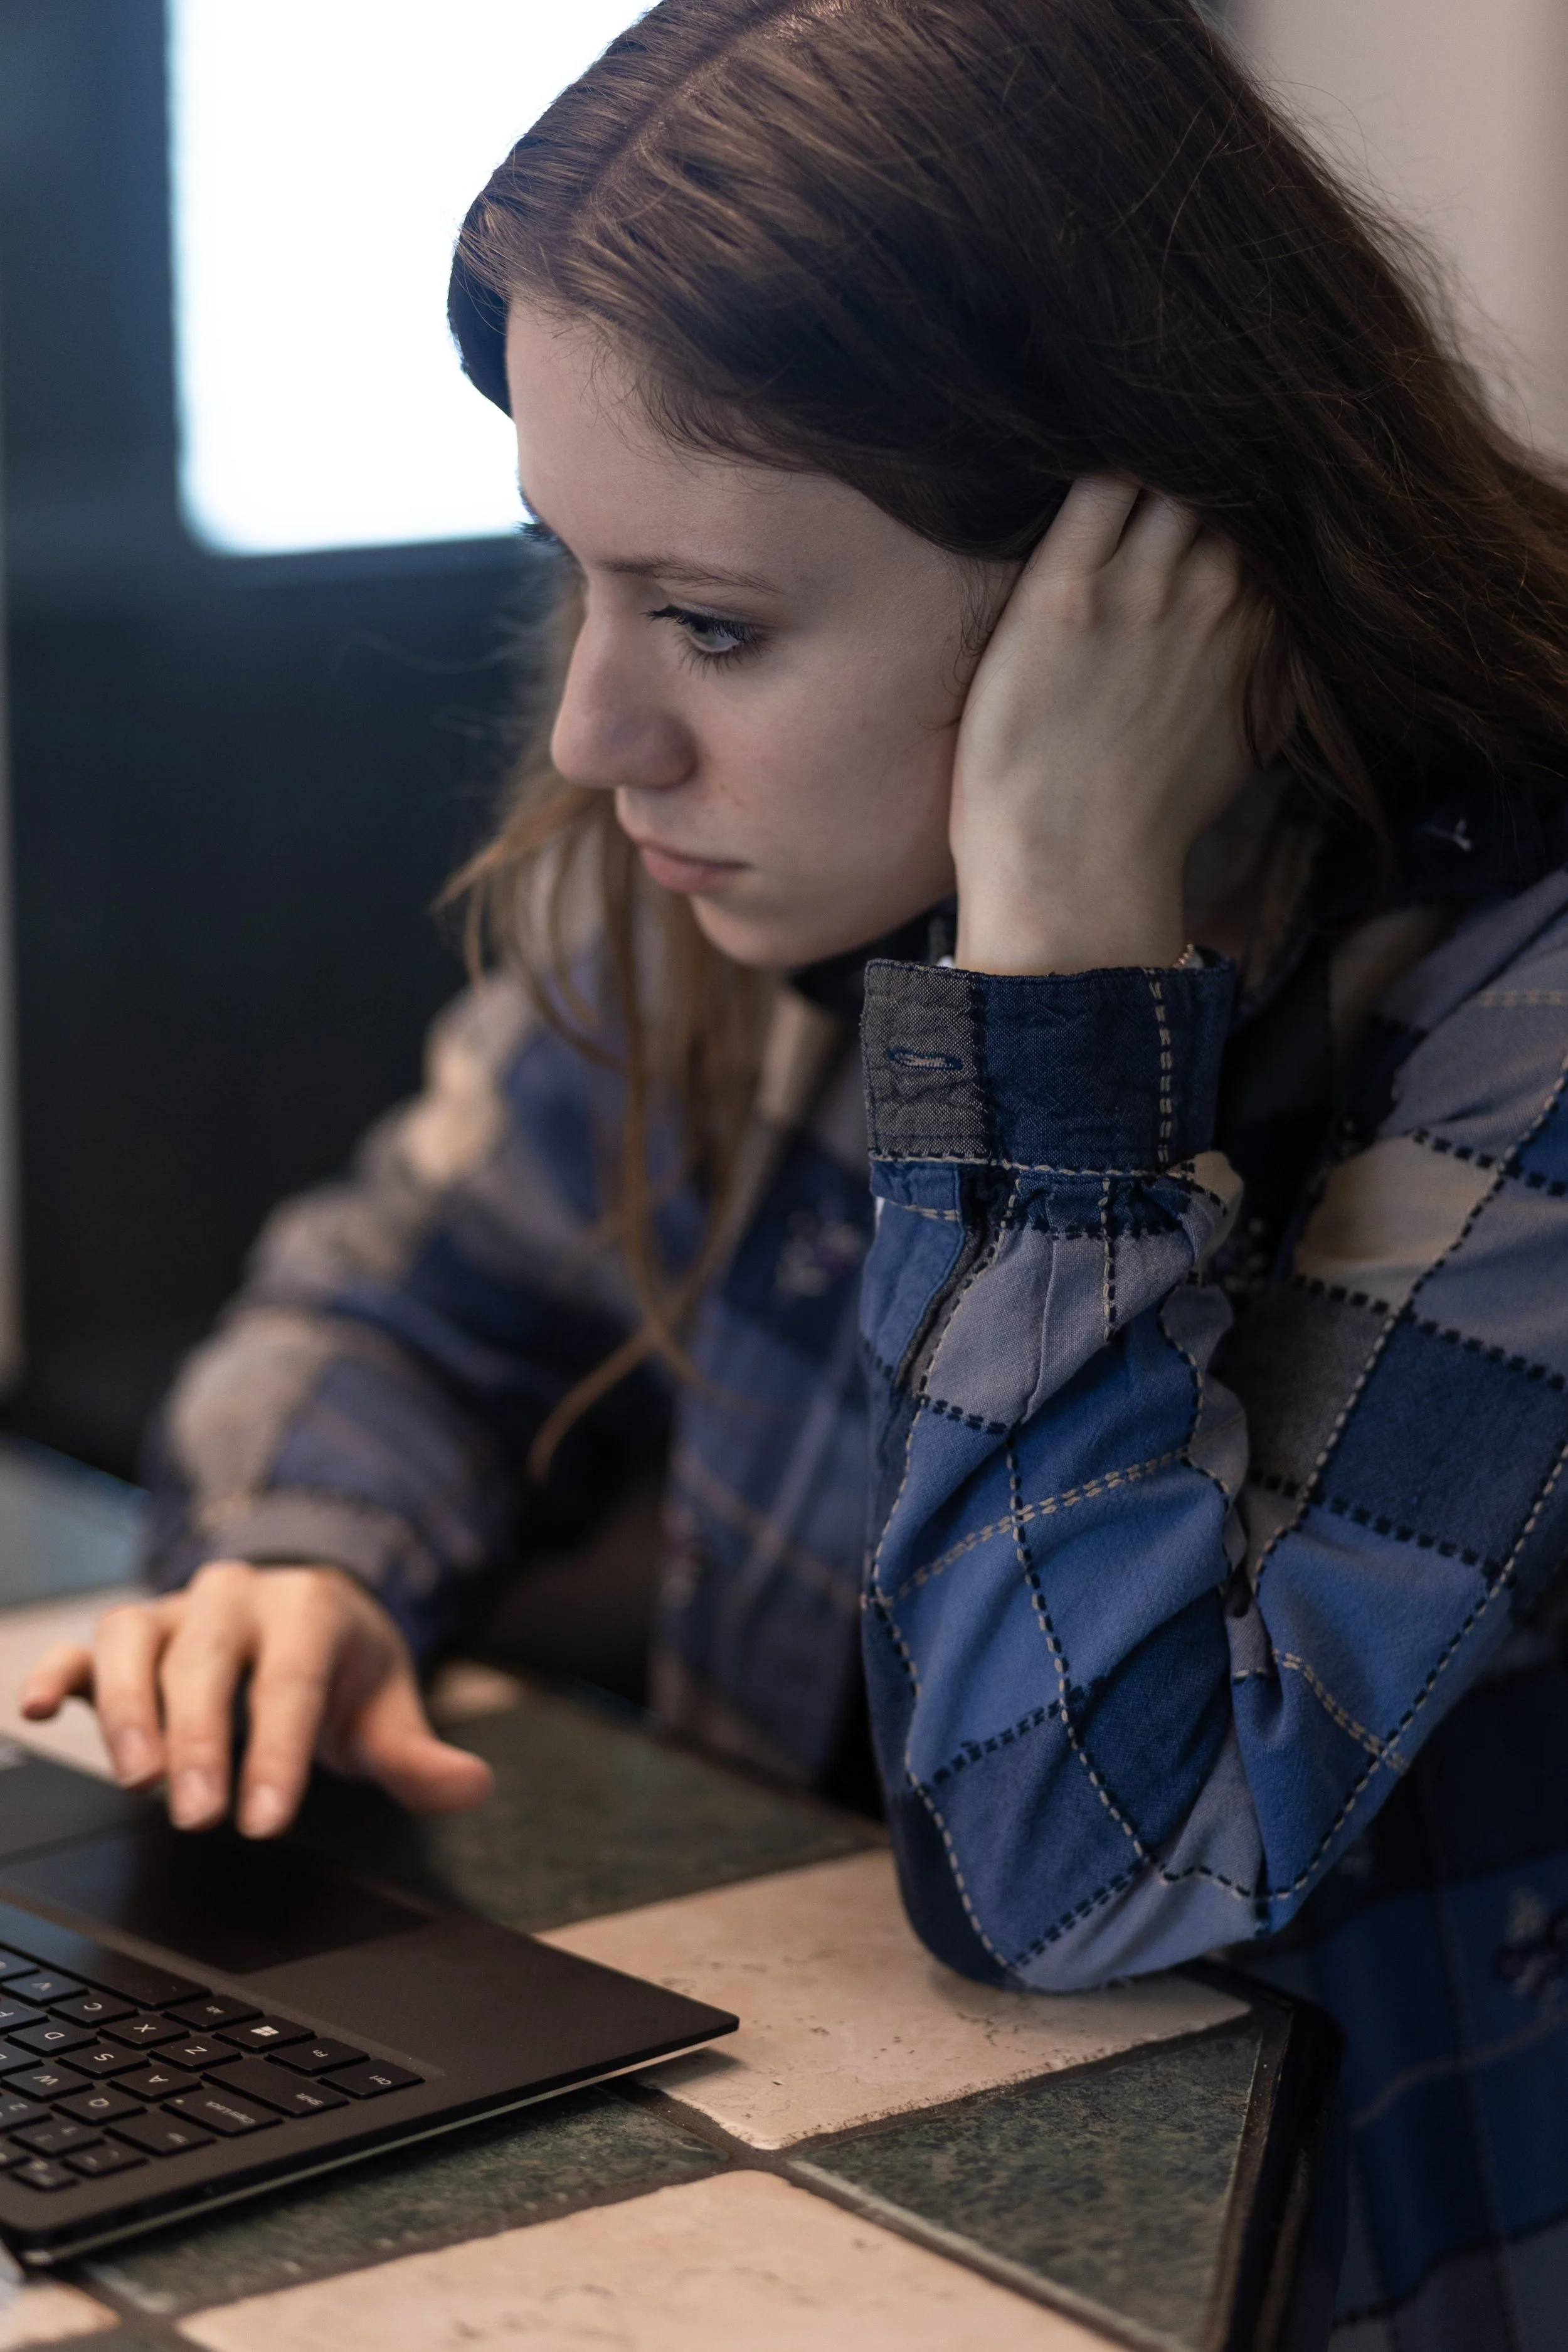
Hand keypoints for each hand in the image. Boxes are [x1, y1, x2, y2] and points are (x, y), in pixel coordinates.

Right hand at [17, 1561, 493, 1838]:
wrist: (308, 1602)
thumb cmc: (343, 1664)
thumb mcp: (389, 1704)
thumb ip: (417, 1754)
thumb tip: (468, 1786)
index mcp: (308, 1611)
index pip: (292, 1683)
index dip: (277, 1752)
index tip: (266, 1821)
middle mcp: (235, 1600)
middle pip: (208, 1662)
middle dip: (199, 1740)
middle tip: (195, 1816)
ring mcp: (176, 1612)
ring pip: (135, 1643)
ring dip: (127, 1710)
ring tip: (133, 1777)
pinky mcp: (130, 1634)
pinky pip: (84, 1645)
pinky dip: (56, 1671)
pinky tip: (33, 1711)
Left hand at [951, 476, 1256, 974]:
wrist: (1078, 873)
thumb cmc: (1147, 823)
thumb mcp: (1243, 744)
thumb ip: (1266, 676)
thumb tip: (1271, 641)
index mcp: (1261, 629)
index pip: (1272, 516)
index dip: (1245, 484)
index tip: (1217, 474)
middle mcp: (1217, 594)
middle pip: (1226, 477)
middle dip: (1206, 447)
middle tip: (1168, 428)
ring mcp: (1140, 589)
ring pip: (1166, 468)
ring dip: (1150, 440)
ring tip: (1120, 419)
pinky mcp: (1064, 593)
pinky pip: (1092, 485)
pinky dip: (1089, 454)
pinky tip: (1069, 442)